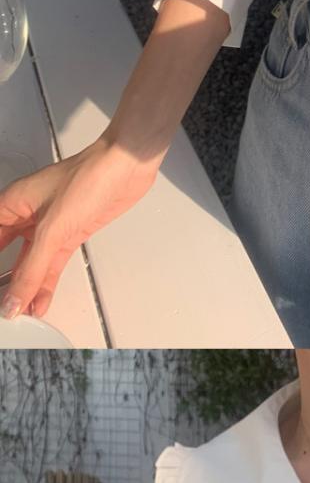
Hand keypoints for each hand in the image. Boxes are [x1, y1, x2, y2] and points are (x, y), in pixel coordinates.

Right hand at [0, 0, 230, 321]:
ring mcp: (48, 226)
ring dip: (26, 288)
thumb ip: (31, 270)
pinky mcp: (68, 235)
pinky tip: (39, 303)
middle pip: (5, 254)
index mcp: (12, 204)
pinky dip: (45, 284)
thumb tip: (13, 300)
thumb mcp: (52, 231)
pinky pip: (50, 264)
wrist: (125, 169)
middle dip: (5, 280)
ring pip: (29, 263)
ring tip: (20, 314)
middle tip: (4, 307)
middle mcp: (26, 215)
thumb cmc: (87, 179)